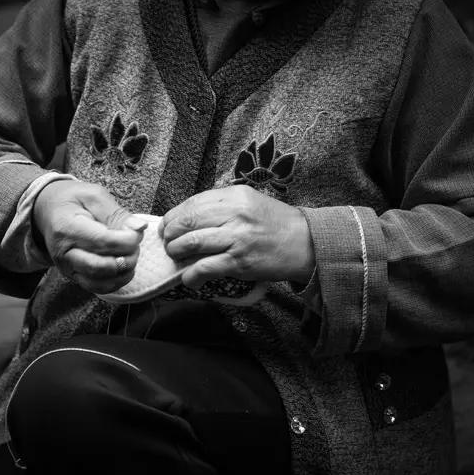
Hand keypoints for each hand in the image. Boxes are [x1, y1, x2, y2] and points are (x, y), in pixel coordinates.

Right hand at [34, 180, 146, 293]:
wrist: (48, 211)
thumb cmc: (72, 201)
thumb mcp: (93, 196)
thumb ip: (116, 213)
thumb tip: (139, 228)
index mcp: (67, 227)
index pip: (102, 241)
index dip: (126, 241)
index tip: (137, 233)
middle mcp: (63, 252)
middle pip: (99, 266)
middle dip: (126, 259)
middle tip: (135, 247)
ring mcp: (66, 267)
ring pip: (98, 282)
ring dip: (122, 273)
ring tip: (131, 256)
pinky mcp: (73, 276)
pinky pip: (96, 288)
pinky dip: (115, 282)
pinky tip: (124, 268)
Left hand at [158, 185, 314, 288]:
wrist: (305, 243)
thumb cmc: (275, 223)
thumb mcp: (249, 201)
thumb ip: (222, 204)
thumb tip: (188, 216)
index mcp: (235, 196)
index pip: (192, 203)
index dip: (173, 216)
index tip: (167, 225)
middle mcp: (235, 214)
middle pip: (187, 222)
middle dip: (171, 234)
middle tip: (168, 242)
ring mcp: (237, 238)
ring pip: (191, 243)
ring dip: (176, 252)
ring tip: (176, 257)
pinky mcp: (240, 262)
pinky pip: (205, 268)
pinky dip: (191, 275)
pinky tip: (189, 278)